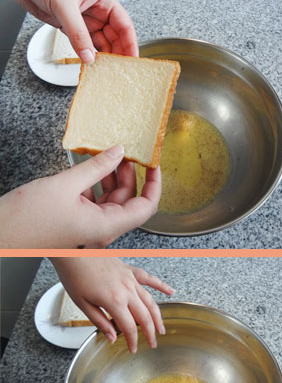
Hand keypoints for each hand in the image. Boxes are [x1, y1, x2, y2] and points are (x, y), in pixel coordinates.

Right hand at [0, 145, 160, 247]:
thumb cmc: (26, 220)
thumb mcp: (65, 185)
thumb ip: (96, 167)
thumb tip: (118, 152)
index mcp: (106, 226)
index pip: (145, 208)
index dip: (154, 185)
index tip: (155, 166)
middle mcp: (102, 230)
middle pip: (128, 201)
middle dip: (130, 175)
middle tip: (126, 152)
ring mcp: (89, 227)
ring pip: (111, 200)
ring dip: (111, 178)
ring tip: (108, 155)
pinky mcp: (77, 223)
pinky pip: (95, 202)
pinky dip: (95, 184)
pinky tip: (90, 167)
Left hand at [9, 0, 136, 62]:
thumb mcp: (65, 6)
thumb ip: (78, 34)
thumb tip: (89, 56)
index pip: (124, 24)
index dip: (130, 43)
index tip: (131, 59)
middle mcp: (95, 9)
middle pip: (114, 36)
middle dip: (117, 52)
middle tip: (118, 69)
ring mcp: (82, 18)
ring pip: (99, 41)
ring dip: (102, 55)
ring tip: (105, 69)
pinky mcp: (68, 25)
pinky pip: (82, 43)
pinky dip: (86, 54)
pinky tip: (90, 62)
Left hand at [51, 257, 173, 351]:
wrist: (73, 252)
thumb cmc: (75, 275)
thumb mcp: (82, 304)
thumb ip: (100, 322)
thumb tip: (112, 337)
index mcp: (114, 301)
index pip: (129, 327)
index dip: (133, 340)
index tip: (134, 348)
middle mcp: (127, 291)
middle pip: (144, 316)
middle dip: (150, 332)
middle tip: (153, 343)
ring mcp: (130, 280)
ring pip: (150, 301)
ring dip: (157, 316)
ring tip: (161, 328)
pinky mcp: (129, 271)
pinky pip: (149, 279)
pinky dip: (161, 286)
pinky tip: (170, 292)